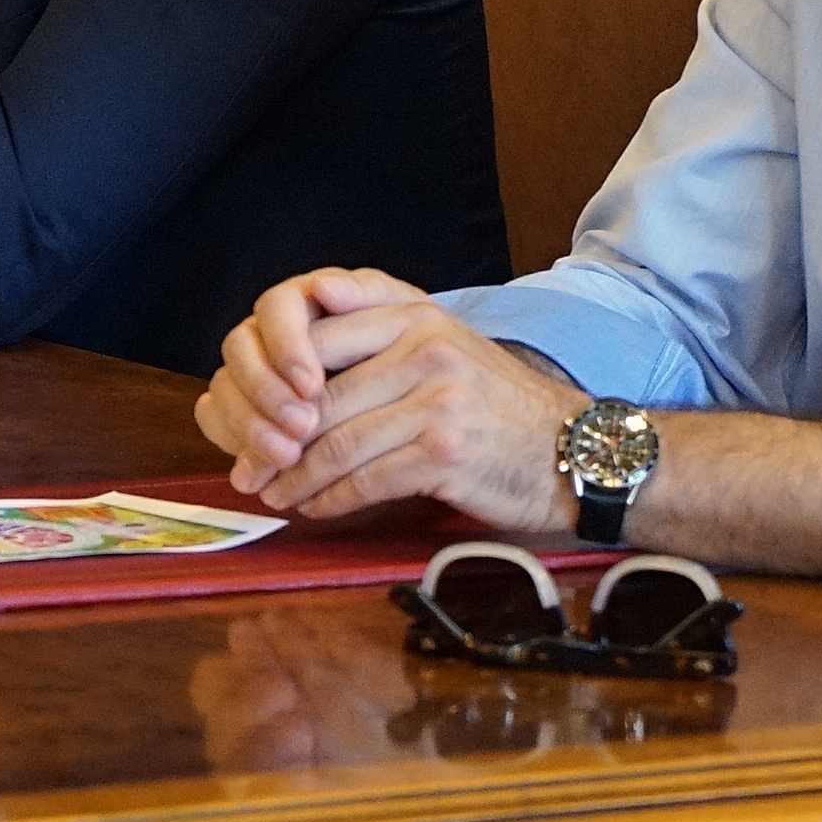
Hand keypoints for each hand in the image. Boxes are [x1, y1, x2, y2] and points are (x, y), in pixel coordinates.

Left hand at [196, 271, 587, 529]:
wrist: (574, 451)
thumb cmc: (497, 406)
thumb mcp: (443, 345)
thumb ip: (377, 334)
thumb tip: (297, 346)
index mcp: (416, 312)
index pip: (316, 328)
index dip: (271, 372)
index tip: (249, 407)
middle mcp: (425, 348)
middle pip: (317, 394)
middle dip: (271, 438)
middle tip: (247, 466)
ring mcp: (437, 401)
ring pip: (334, 442)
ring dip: (294, 477)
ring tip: (273, 493)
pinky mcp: (444, 454)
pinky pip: (365, 479)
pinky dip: (329, 500)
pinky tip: (315, 508)